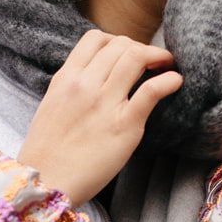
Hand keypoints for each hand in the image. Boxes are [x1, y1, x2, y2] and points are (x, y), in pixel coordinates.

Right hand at [17, 31, 182, 206]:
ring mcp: (104, 103)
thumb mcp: (52, 107)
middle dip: (142, 48)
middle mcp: (84, 85)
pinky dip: (169, 80)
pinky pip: (152, 90)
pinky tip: (175, 83)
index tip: (128, 53)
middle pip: (121, 45)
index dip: (118, 40)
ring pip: (136, 57)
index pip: (95, 38)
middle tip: (153, 62)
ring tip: (167, 67)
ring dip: (159, 57)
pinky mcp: (124, 125)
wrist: (46, 182)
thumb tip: (96, 78)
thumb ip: (73, 88)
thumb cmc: (47, 153)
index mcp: (65, 78)